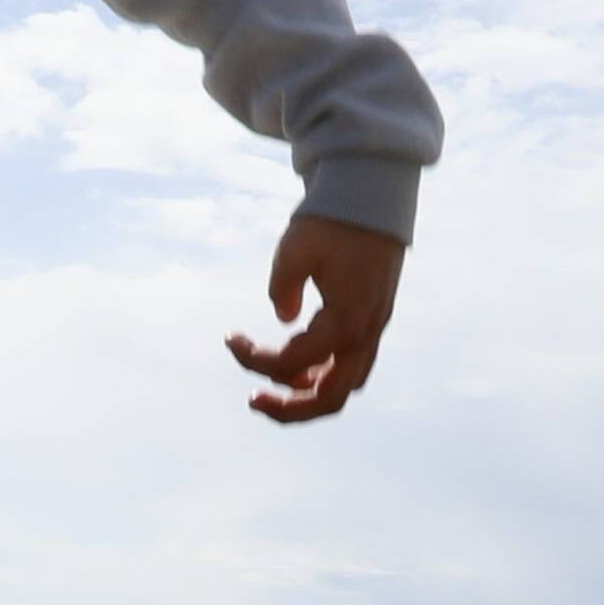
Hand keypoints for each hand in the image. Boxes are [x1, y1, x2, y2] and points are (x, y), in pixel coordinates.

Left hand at [231, 213, 405, 423]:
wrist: (373, 196)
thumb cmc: (332, 220)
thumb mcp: (295, 250)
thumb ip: (282, 289)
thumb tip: (284, 318)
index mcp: (345, 321)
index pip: (293, 361)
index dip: (254, 359)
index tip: (230, 338)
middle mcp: (365, 334)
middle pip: (330, 398)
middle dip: (289, 408)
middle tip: (252, 400)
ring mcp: (374, 330)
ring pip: (344, 386)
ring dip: (308, 393)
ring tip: (274, 382)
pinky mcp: (374, 321)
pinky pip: (352, 365)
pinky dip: (324, 373)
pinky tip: (298, 362)